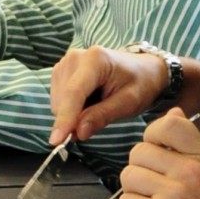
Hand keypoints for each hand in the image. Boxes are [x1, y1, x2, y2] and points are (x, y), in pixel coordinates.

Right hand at [46, 45, 169, 145]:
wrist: (143, 68)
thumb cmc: (140, 83)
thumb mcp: (129, 102)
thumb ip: (102, 116)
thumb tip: (78, 132)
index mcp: (95, 60)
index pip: (74, 93)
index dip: (64, 118)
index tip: (56, 140)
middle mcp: (75, 57)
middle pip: (62, 99)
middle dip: (73, 119)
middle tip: (97, 121)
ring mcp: (65, 63)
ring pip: (57, 101)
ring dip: (73, 113)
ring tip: (97, 105)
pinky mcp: (61, 71)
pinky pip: (58, 99)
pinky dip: (71, 108)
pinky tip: (89, 102)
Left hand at [116, 111, 199, 198]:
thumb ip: (190, 144)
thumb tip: (173, 111)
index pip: (167, 124)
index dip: (153, 138)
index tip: (159, 159)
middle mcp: (191, 169)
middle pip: (138, 152)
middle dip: (141, 174)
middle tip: (160, 196)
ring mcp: (173, 193)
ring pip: (127, 177)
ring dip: (136, 196)